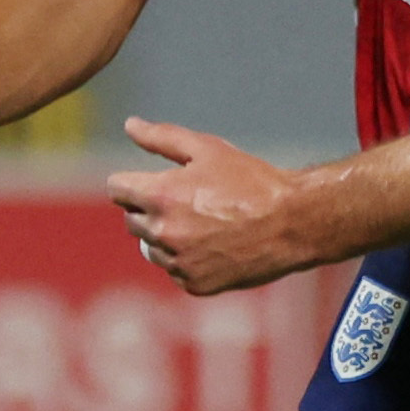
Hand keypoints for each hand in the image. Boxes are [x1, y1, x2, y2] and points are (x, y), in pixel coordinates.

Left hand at [107, 118, 306, 295]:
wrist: (292, 223)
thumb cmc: (251, 181)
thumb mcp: (207, 149)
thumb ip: (161, 138)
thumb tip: (130, 126)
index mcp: (159, 196)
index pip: (116, 189)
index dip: (133, 182)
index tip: (155, 182)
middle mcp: (162, 233)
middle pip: (131, 220)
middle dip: (151, 209)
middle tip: (190, 201)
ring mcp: (177, 263)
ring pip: (151, 248)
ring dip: (167, 237)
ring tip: (205, 225)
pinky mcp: (194, 285)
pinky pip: (175, 271)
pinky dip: (187, 260)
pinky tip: (216, 246)